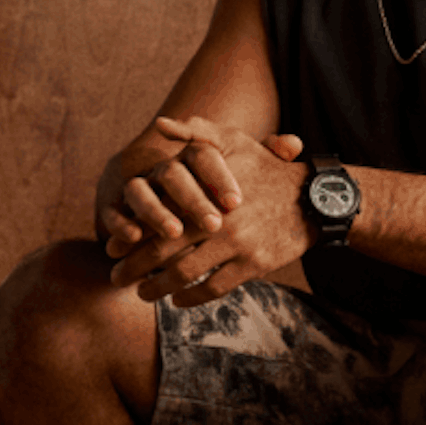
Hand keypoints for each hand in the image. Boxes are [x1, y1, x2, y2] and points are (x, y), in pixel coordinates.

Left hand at [106, 123, 309, 307]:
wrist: (313, 199)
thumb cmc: (267, 169)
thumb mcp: (235, 141)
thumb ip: (196, 133)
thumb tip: (161, 124)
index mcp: (206, 192)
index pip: (158, 217)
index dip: (131, 236)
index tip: (112, 249)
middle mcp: (218, 220)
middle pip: (164, 250)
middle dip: (135, 269)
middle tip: (117, 279)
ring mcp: (236, 245)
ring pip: (185, 274)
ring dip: (159, 288)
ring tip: (144, 294)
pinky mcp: (253, 265)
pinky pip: (213, 288)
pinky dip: (191, 298)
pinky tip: (178, 300)